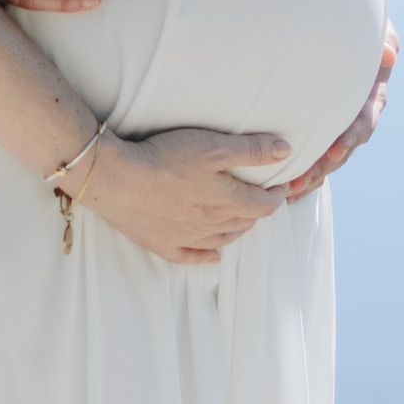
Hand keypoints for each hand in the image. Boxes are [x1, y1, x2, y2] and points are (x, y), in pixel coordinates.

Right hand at [76, 127, 290, 263]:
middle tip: (261, 198)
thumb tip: (285, 152)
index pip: (264, 205)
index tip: (281, 185)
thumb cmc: (166, 158)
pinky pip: (193, 256)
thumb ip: (251, 151)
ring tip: (242, 220)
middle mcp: (212, 224)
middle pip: (246, 223)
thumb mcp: (214, 146)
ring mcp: (188, 238)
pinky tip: (213, 255)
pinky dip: (207, 256)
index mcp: (228, 201)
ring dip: (237, 230)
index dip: (277, 195)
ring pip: (223, 239)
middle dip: (258, 211)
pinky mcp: (164, 244)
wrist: (118, 180)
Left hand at [286, 24, 394, 200]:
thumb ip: (383, 39)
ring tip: (289, 188)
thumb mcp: (375, 29)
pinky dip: (303, 171)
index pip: (364, 120)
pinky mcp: (323, 130)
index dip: (352, 136)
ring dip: (311, 173)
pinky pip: (315, 155)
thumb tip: (389, 54)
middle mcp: (357, 116)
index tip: (336, 149)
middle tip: (302, 178)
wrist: (338, 31)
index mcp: (371, 97)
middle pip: (344, 148)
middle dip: (324, 165)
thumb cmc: (358, 26)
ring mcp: (339, 125)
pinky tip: (285, 185)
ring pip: (328, 157)